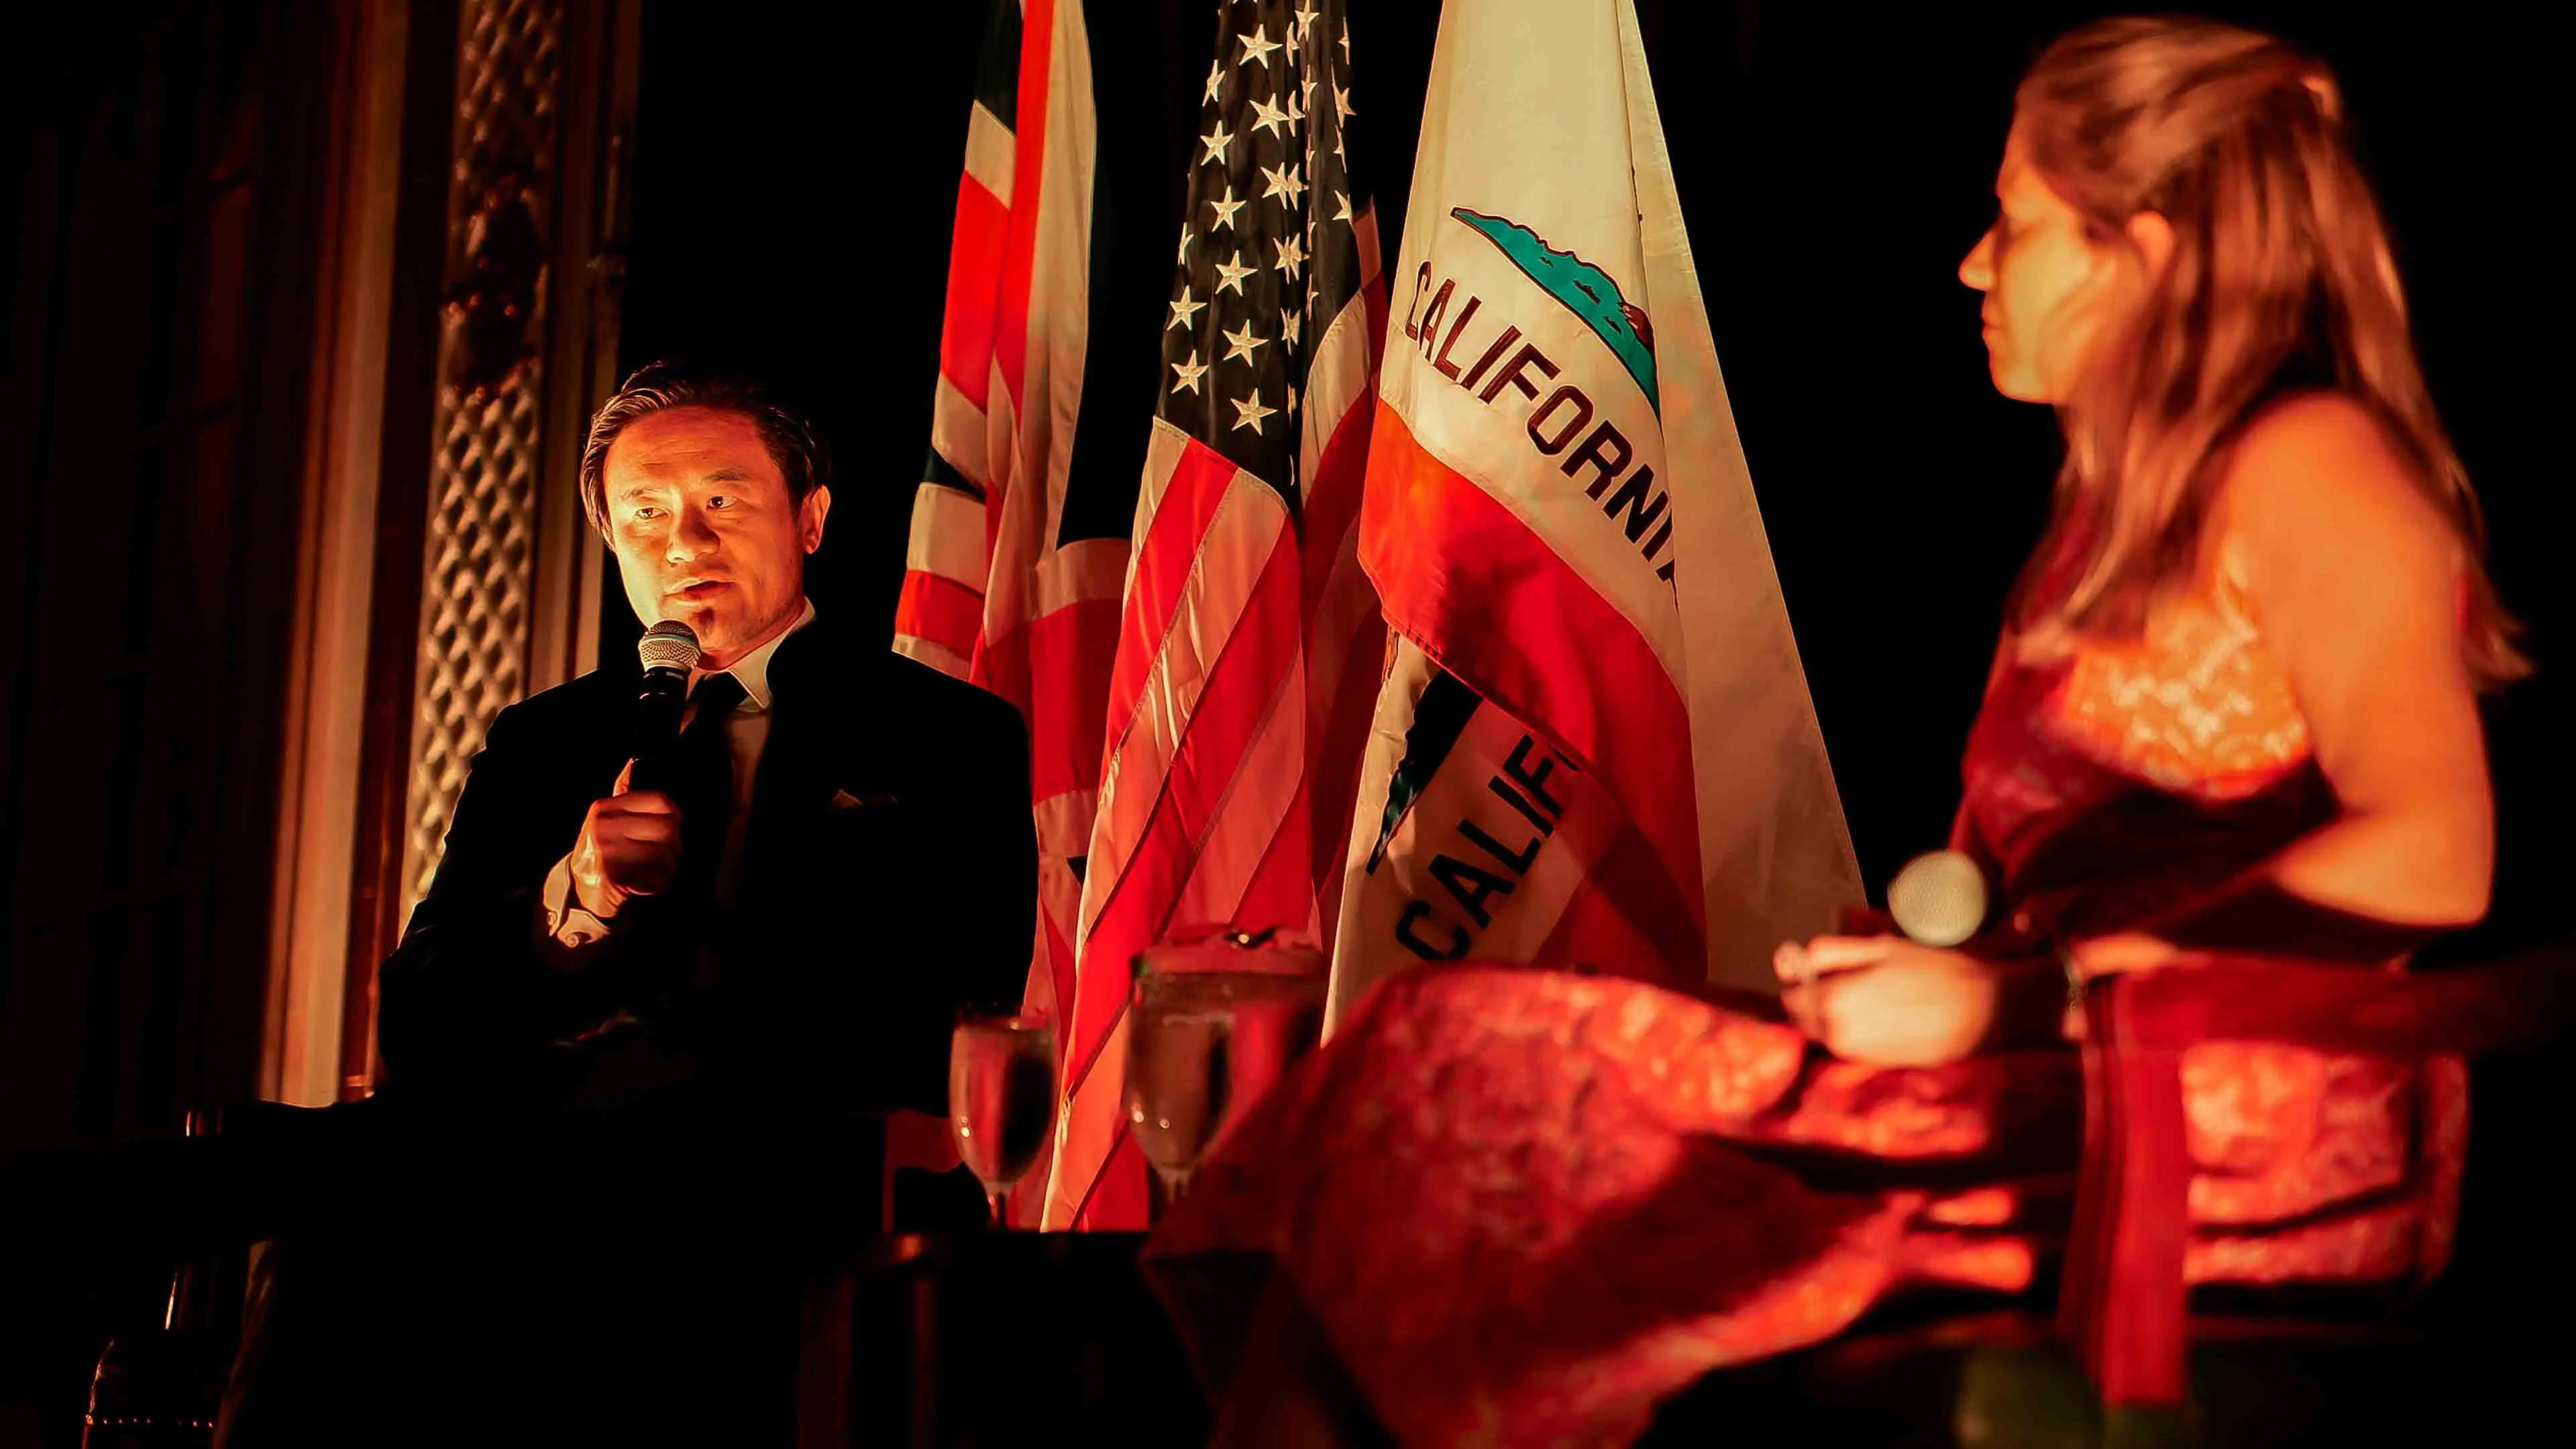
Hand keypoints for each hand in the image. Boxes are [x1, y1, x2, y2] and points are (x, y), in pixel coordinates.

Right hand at [568, 762, 681, 919]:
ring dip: (669, 869)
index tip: (672, 828)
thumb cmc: (603, 852)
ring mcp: (606, 852)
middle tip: (669, 856)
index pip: (659, 800)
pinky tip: (649, 884)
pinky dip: (660, 885)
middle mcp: (604, 827)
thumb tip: (630, 764)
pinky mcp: (613, 878)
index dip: (675, 815)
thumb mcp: (607, 820)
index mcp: (605, 808)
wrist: (581, 890)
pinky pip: (656, 880)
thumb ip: (622, 796)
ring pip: (665, 857)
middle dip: (675, 847)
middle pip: (668, 829)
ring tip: (659, 871)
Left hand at [1771, 934, 1999, 1067]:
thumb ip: (1831, 952)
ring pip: (1824, 1034)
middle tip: (1847, 980)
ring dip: (1832, 1016)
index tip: (1821, 969)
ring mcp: (1855, 1055)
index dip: (1802, 980)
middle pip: (1803, 1019)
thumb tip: (1795, 957)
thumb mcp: (1880, 947)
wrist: (1981, 1012)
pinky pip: (1847, 1046)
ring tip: (1870, 996)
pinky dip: (1853, 1031)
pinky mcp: (1874, 1065)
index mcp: (1832, 1001)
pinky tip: (1882, 1015)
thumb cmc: (1933, 972)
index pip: (1790, 996)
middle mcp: (1837, 1034)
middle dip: (1814, 1000)